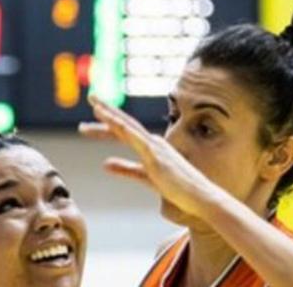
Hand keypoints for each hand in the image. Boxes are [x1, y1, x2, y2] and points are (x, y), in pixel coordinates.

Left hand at [79, 94, 223, 218]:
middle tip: (92, 96)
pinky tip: (111, 120)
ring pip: (128, 126)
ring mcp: (154, 146)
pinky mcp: (155, 155)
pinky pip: (135, 138)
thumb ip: (125, 169)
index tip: (95, 112)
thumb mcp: (145, 177)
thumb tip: (104, 163)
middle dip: (107, 109)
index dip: (109, 121)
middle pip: (124, 123)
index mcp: (150, 146)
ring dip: (111, 115)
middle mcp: (152, 141)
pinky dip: (122, 127)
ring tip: (95, 104)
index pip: (125, 130)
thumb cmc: (178, 189)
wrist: (200, 197)